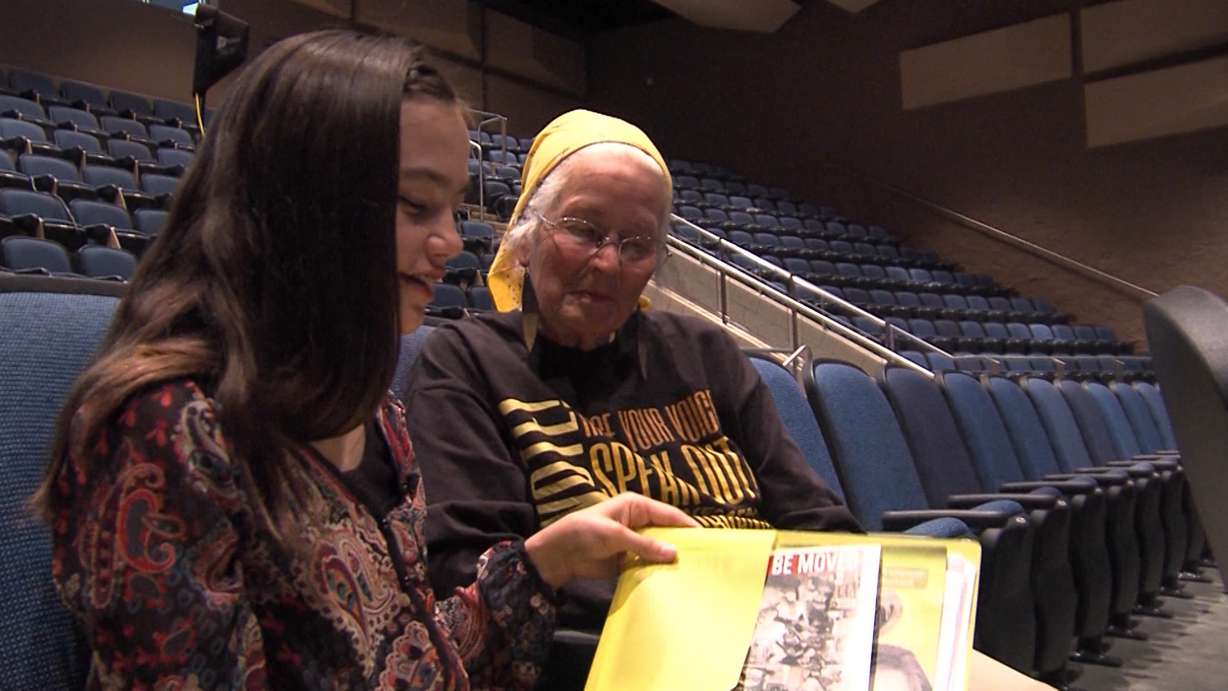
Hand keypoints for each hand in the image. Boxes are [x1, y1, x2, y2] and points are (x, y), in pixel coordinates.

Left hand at [524, 493, 698, 588]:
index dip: (687, 526)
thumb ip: (644, 544)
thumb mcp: (615, 536)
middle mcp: (639, 521)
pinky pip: (648, 563)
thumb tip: (674, 553)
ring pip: (659, 549)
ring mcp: (634, 541)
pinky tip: (671, 580)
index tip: (708, 539)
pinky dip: (657, 570)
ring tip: (691, 572)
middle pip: (667, 532)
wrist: (559, 554)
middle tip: (703, 560)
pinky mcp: (629, 558)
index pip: (669, 514)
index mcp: (636, 506)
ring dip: (669, 559)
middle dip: (681, 544)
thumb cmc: (584, 533)